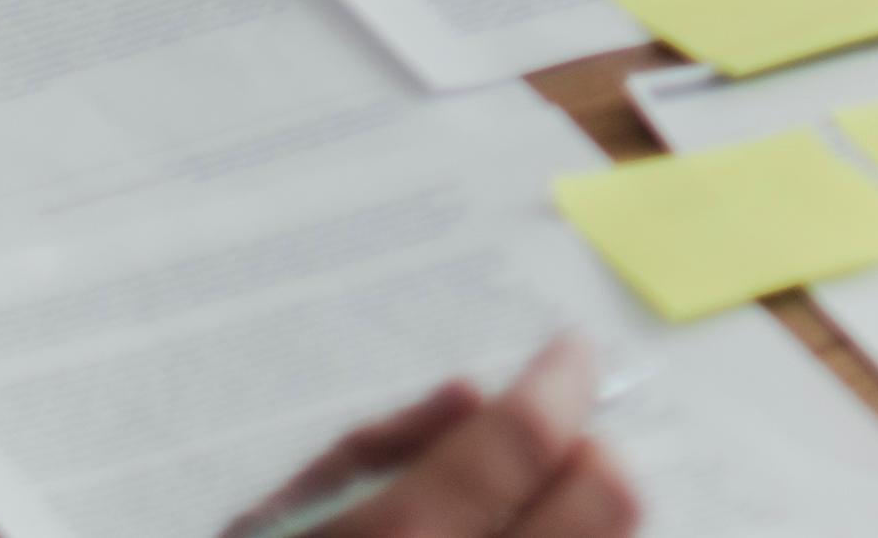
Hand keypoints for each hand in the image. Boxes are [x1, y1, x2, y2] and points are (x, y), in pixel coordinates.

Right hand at [223, 338, 633, 537]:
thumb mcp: (271, 530)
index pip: (523, 440)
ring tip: (519, 523)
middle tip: (555, 449)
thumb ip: (368, 454)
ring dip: (582, 528)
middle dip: (588, 454)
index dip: (559, 382)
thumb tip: (468, 397)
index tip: (569, 357)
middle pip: (606, 499)